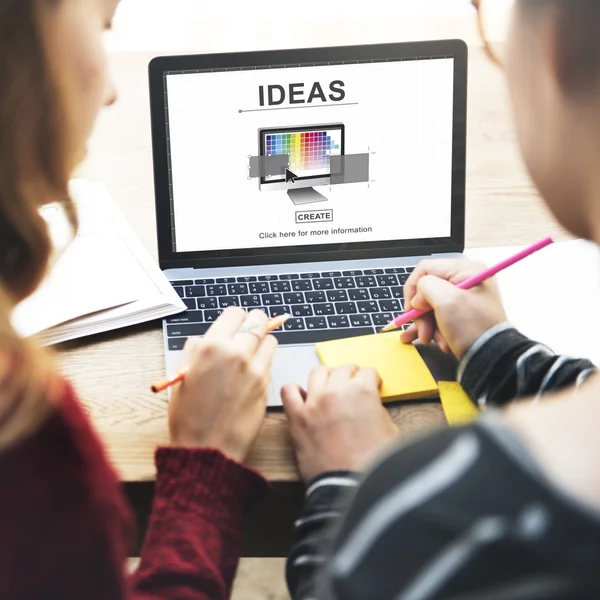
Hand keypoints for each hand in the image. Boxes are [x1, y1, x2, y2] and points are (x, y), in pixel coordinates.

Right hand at [169, 307, 277, 461]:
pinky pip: (271, 361)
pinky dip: (265, 361)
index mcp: (212, 347)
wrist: (208, 449)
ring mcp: (256, 369)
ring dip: (262, 341)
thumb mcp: (181, 378)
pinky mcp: (267, 384)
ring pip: (270, 339)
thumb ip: (193, 352)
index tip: (232, 325)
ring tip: (250, 353)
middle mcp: (237, 353)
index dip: (234, 319)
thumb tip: (201, 340)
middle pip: (258, 321)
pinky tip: (252, 372)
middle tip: (247, 332)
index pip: (235, 313)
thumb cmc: (188, 417)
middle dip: (253, 323)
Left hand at [281, 365, 398, 482]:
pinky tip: (303, 398)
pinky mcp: (297, 418)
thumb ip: (378, 410)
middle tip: (353, 386)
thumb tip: (371, 406)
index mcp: (363, 391)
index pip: (368, 372)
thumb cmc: (373, 464)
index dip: (372, 380)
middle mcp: (336, 391)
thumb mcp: (391, 431)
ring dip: (326, 376)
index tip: (371, 386)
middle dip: (351, 375)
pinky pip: (288, 391)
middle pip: (343, 369)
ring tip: (330, 387)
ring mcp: (314, 402)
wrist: (350, 487)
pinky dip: (294, 390)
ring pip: (317, 372)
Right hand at [400, 259, 506, 358]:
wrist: (492, 359)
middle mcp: (466, 280)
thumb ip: (426, 287)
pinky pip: (439, 316)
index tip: (410, 309)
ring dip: (427, 324)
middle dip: (421, 313)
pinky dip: (433, 329)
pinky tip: (430, 340)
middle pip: (427, 290)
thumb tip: (418, 297)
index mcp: (466, 270)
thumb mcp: (446, 301)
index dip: (413, 289)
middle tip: (423, 331)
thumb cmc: (473, 328)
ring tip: (430, 339)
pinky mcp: (463, 314)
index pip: (425, 269)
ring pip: (431, 306)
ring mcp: (464, 298)